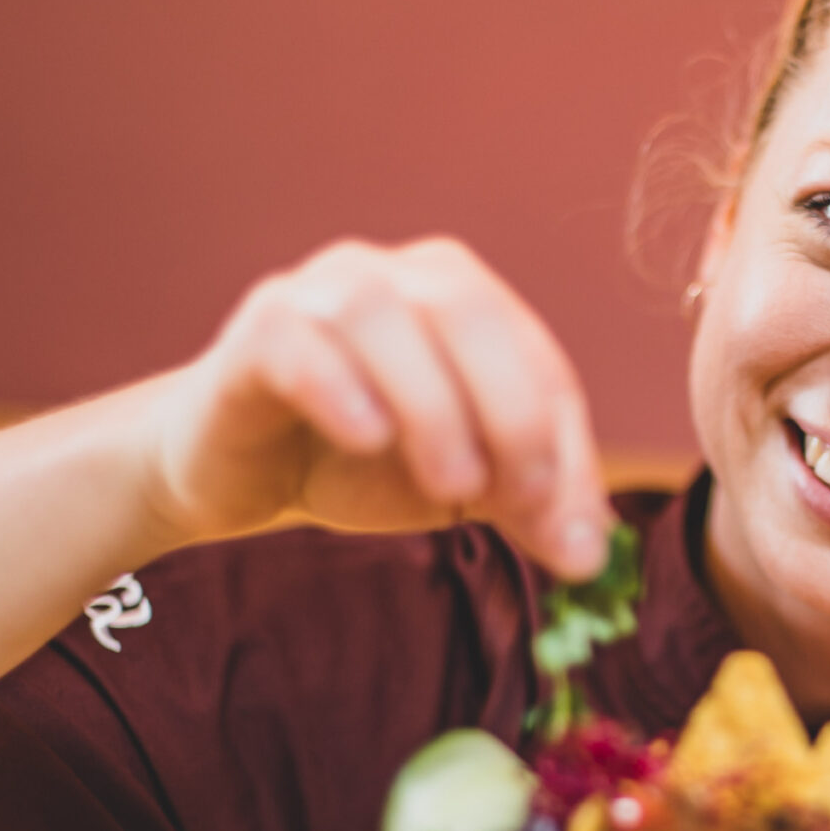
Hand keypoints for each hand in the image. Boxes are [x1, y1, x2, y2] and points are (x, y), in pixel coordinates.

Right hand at [140, 238, 610, 576]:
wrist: (241, 473)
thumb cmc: (361, 460)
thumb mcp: (461, 484)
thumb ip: (527, 504)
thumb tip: (589, 555)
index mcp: (465, 299)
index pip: (538, 360)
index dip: (562, 444)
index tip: (568, 530)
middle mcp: (397, 275)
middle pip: (470, 315)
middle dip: (510, 412)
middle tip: (517, 499)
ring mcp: (321, 291)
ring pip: (383, 316)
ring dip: (430, 402)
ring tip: (450, 485)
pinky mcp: (257, 331)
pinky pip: (297, 339)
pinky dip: (339, 385)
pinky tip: (367, 438)